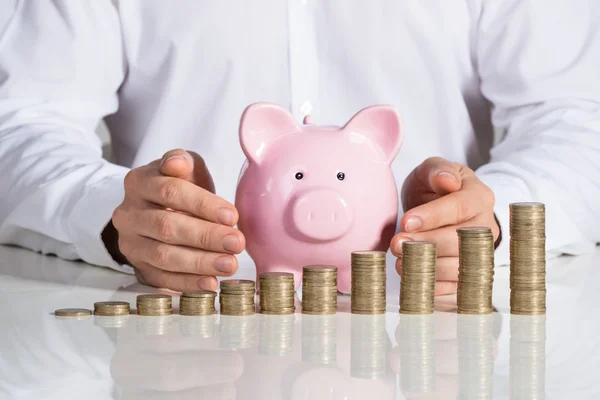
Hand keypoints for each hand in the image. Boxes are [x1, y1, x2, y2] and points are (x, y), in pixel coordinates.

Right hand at [111, 149, 244, 290]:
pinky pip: (162, 279)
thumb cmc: (179, 187)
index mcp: (139, 182)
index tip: (232, 216)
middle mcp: (128, 213)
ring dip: (200, 263)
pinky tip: (211, 283)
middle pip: (167, 227)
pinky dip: (188, 283)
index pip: (171, 192)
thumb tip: (176, 164)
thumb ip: (183, 161)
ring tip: (229, 265)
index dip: (203, 205)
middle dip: (205, 237)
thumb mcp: (184, 167)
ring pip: (163, 256)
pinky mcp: (138, 267)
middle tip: (236, 243)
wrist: (158, 210)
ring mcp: (130, 243)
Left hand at [390, 157, 499, 295]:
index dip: (433, 216)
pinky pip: (456, 286)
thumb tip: (446, 180)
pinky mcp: (470, 272)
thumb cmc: (436, 188)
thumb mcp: (432, 170)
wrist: (443, 208)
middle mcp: (486, 226)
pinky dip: (434, 285)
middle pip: (460, 239)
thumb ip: (437, 170)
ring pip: (459, 265)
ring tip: (400, 260)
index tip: (407, 221)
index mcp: (480, 197)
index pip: (460, 207)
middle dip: (426, 243)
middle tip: (396, 243)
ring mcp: (481, 251)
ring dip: (428, 266)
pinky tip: (412, 277)